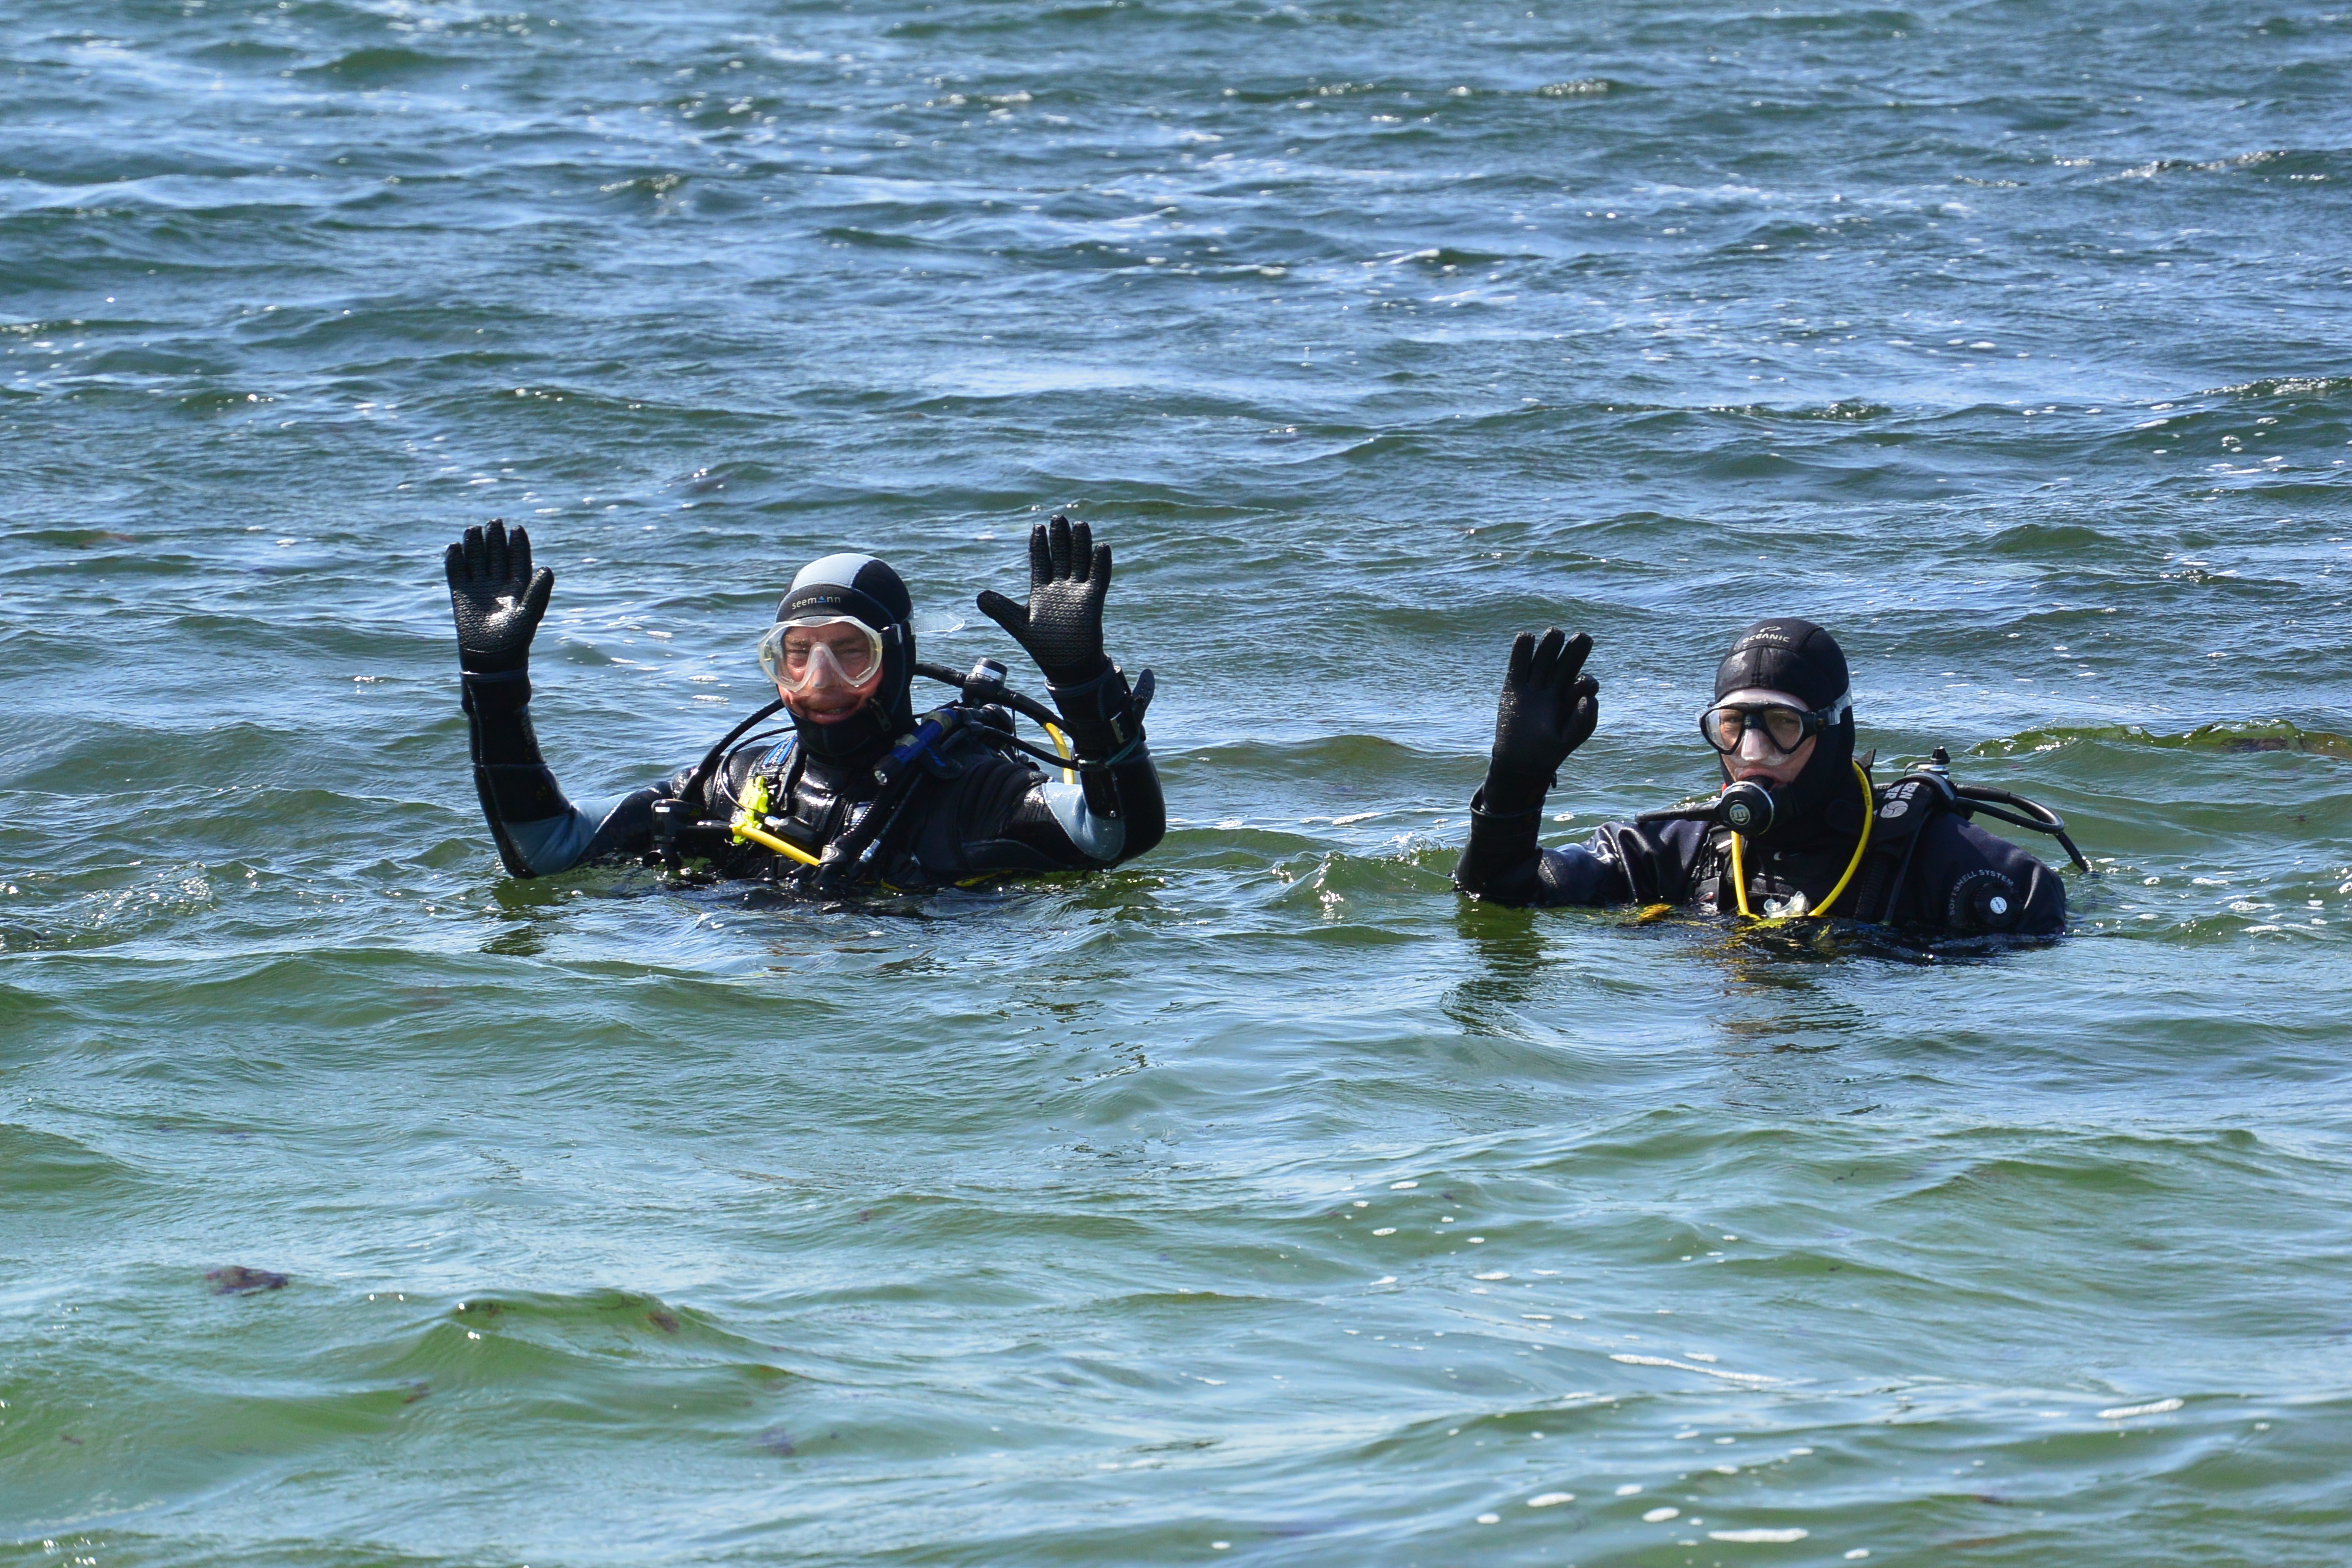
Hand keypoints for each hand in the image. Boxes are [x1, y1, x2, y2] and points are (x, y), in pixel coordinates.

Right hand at [445, 518, 553, 674]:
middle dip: (495, 538)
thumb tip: (547, 569)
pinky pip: (457, 572)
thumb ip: (538, 592)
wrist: (492, 657)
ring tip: (474, 530)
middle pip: (496, 554)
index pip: (518, 559)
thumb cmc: (515, 638)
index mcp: (518, 586)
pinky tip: (454, 547)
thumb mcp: (529, 614)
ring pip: (477, 559)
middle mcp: (498, 583)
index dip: (518, 544)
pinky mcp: (461, 593)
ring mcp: (479, 587)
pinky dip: (455, 561)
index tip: (517, 528)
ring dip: (475, 545)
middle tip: (495, 522)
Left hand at [975, 513, 1111, 687]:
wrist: (1066, 666)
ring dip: (1080, 544)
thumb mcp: (1018, 625)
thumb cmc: (1043, 646)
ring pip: (1080, 562)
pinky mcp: (1093, 601)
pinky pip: (1098, 578)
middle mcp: (1060, 587)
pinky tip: (1102, 547)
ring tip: (1080, 525)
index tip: (1037, 527)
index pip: (1040, 561)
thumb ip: (1001, 609)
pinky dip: (1100, 564)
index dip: (1039, 545)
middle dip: (1059, 538)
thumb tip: (979, 596)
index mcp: (1041, 590)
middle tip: (1058, 518)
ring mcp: (1078, 592)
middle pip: (1061, 556)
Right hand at [1484, 628, 1598, 807]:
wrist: (1519, 762)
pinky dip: (1521, 649)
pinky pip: (1518, 663)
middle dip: (1577, 649)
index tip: (1583, 687)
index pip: (1584, 683)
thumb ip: (1582, 722)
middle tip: (1583, 638)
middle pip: (1568, 662)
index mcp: (1572, 700)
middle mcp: (1555, 688)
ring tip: (1555, 634)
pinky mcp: (1514, 686)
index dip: (1587, 681)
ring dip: (1551, 644)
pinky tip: (1526, 637)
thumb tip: (1588, 698)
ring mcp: (1535, 685)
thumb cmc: (1547, 753)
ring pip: (1545, 657)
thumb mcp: (1569, 741)